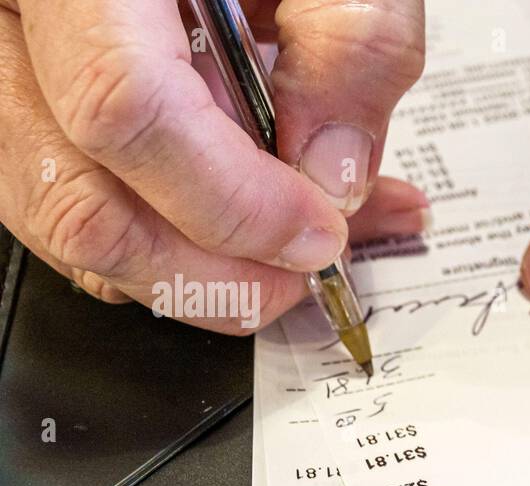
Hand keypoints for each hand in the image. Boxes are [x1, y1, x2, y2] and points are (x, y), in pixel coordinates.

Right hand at [0, 0, 426, 330]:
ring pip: (67, 215)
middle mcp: (14, 16)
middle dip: (210, 271)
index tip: (316, 233)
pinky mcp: (32, 101)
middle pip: (75, 195)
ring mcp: (8, 62)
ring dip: (195, 267)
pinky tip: (260, 224)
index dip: (233, 202)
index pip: (127, 108)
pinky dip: (176, 236)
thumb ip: (351, 42)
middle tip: (303, 272)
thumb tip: (336, 170)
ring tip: (295, 248)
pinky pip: (81, 195)